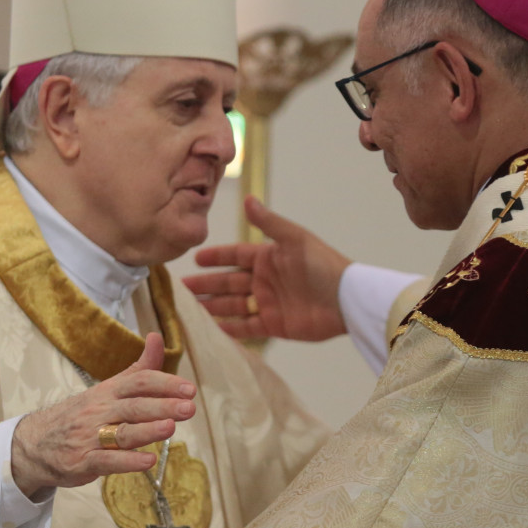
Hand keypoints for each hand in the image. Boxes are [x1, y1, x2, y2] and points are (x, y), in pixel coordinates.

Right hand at [10, 332, 193, 498]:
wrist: (34, 443)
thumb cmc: (82, 415)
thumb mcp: (108, 389)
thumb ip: (138, 369)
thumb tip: (156, 337)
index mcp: (108, 392)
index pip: (137, 381)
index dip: (164, 384)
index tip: (189, 389)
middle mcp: (99, 411)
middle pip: (133, 406)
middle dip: (162, 406)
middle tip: (189, 408)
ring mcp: (89, 437)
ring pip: (121, 433)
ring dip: (147, 430)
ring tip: (170, 428)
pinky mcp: (82, 461)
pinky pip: (106, 461)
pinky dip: (128, 461)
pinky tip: (148, 460)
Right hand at [184, 197, 348, 341]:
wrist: (346, 300)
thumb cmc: (323, 265)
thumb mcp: (295, 239)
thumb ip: (269, 223)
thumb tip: (247, 198)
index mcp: (270, 257)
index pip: (236, 255)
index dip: (216, 257)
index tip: (194, 259)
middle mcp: (267, 280)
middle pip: (229, 282)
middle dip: (206, 284)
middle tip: (181, 288)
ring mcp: (270, 303)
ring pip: (234, 305)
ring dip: (213, 306)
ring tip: (190, 309)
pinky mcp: (276, 325)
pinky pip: (248, 327)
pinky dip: (231, 328)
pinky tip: (212, 328)